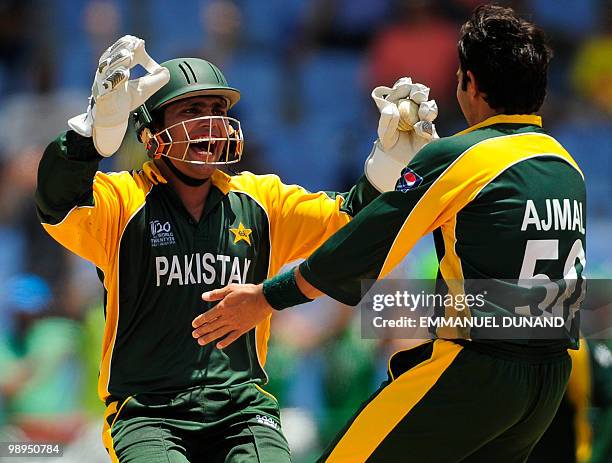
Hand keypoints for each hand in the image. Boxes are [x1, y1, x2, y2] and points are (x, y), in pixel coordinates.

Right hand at [68, 35, 169, 155]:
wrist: (114, 120)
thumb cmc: (126, 101)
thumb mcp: (144, 89)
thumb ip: (155, 79)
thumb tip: (166, 70)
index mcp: (114, 68)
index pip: (119, 51)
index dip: (128, 45)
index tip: (139, 41)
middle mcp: (105, 73)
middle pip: (110, 56)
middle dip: (122, 49)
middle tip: (134, 43)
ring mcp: (102, 84)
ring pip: (107, 69)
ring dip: (118, 61)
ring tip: (129, 56)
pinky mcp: (102, 96)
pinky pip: (107, 85)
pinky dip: (114, 78)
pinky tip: (124, 73)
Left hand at [192, 284, 272, 348]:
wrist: (264, 299)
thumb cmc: (247, 291)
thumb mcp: (230, 288)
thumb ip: (216, 294)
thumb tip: (203, 296)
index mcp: (223, 307)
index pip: (208, 316)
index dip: (200, 321)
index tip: (194, 324)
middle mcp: (227, 318)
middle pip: (211, 326)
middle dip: (201, 331)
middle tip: (194, 335)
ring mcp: (235, 324)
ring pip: (219, 333)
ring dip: (209, 338)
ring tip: (200, 342)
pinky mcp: (243, 329)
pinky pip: (232, 337)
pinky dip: (225, 342)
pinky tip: (219, 346)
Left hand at [364, 77, 438, 191]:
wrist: (397, 163)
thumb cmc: (390, 145)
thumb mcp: (384, 135)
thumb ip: (386, 122)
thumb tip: (391, 108)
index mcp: (401, 105)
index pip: (403, 90)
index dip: (404, 86)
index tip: (405, 85)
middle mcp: (414, 110)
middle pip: (420, 94)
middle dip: (419, 92)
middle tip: (416, 94)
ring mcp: (424, 121)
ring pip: (429, 108)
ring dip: (426, 107)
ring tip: (422, 111)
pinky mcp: (431, 135)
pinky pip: (430, 128)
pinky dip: (425, 126)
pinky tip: (420, 127)